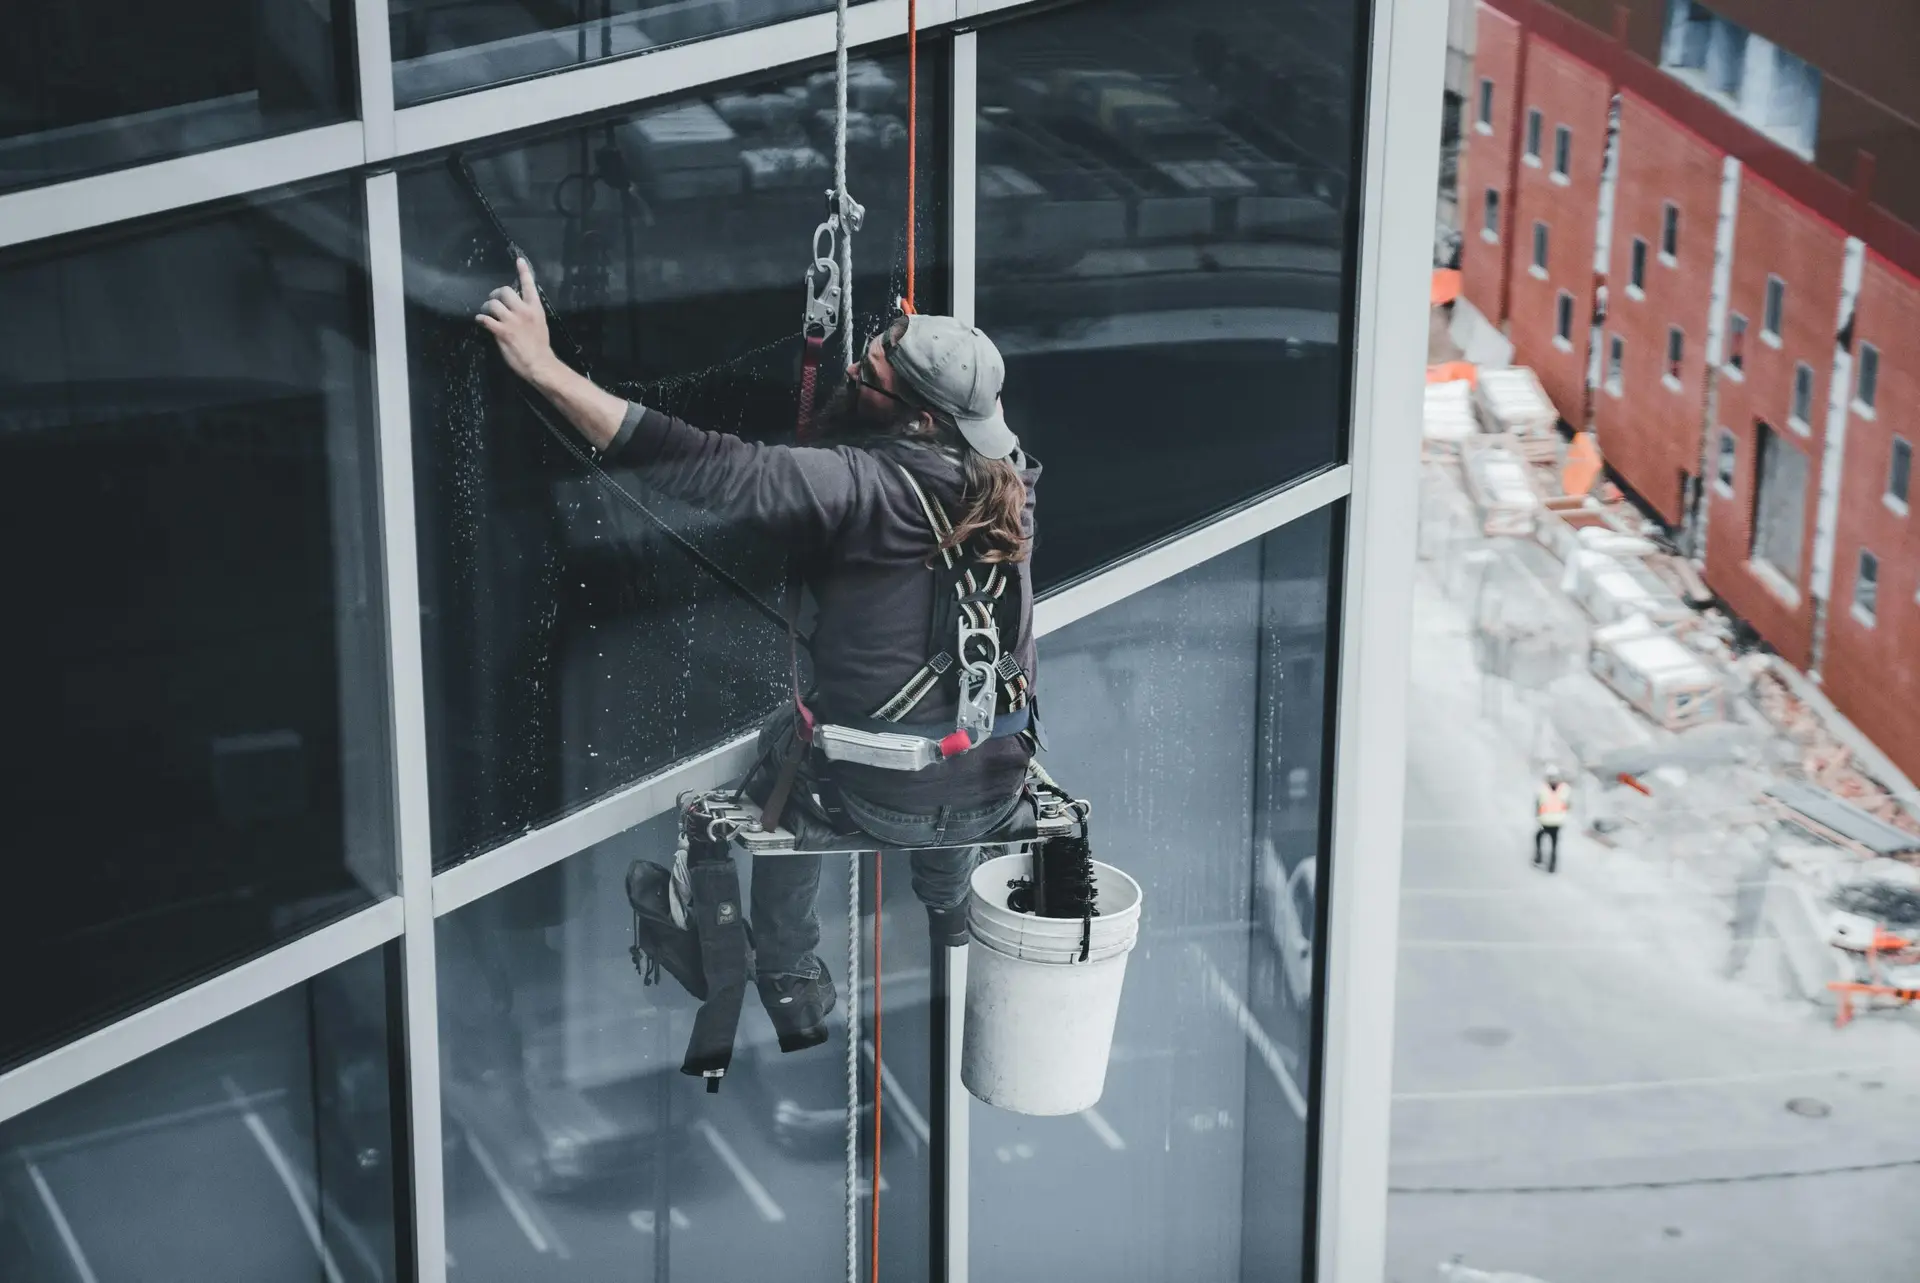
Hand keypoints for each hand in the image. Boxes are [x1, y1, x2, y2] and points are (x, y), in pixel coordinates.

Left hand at [476, 258, 556, 384]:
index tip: (519, 260)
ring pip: (493, 304)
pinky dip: (481, 319)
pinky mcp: (503, 331)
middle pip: (505, 291)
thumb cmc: (540, 346)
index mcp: (535, 308)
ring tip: (486, 312)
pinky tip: (480, 320)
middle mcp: (524, 311)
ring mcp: (512, 321)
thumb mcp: (540, 324)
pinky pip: (486, 320)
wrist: (540, 363)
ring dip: (486, 307)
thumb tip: (515, 308)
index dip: (524, 272)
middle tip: (493, 300)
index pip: (529, 286)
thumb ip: (528, 313)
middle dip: (496, 294)